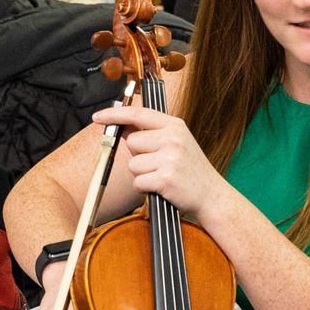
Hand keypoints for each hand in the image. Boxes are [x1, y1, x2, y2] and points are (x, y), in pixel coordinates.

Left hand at [95, 105, 229, 223]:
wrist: (211, 195)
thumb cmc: (190, 170)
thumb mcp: (176, 143)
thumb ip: (151, 133)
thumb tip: (121, 126)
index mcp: (174, 126)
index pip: (138, 114)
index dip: (114, 115)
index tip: (97, 118)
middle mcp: (173, 138)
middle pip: (132, 142)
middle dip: (138, 155)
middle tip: (158, 163)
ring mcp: (170, 158)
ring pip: (132, 164)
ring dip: (142, 174)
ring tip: (162, 175)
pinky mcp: (165, 178)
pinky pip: (138, 181)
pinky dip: (145, 187)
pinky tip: (161, 187)